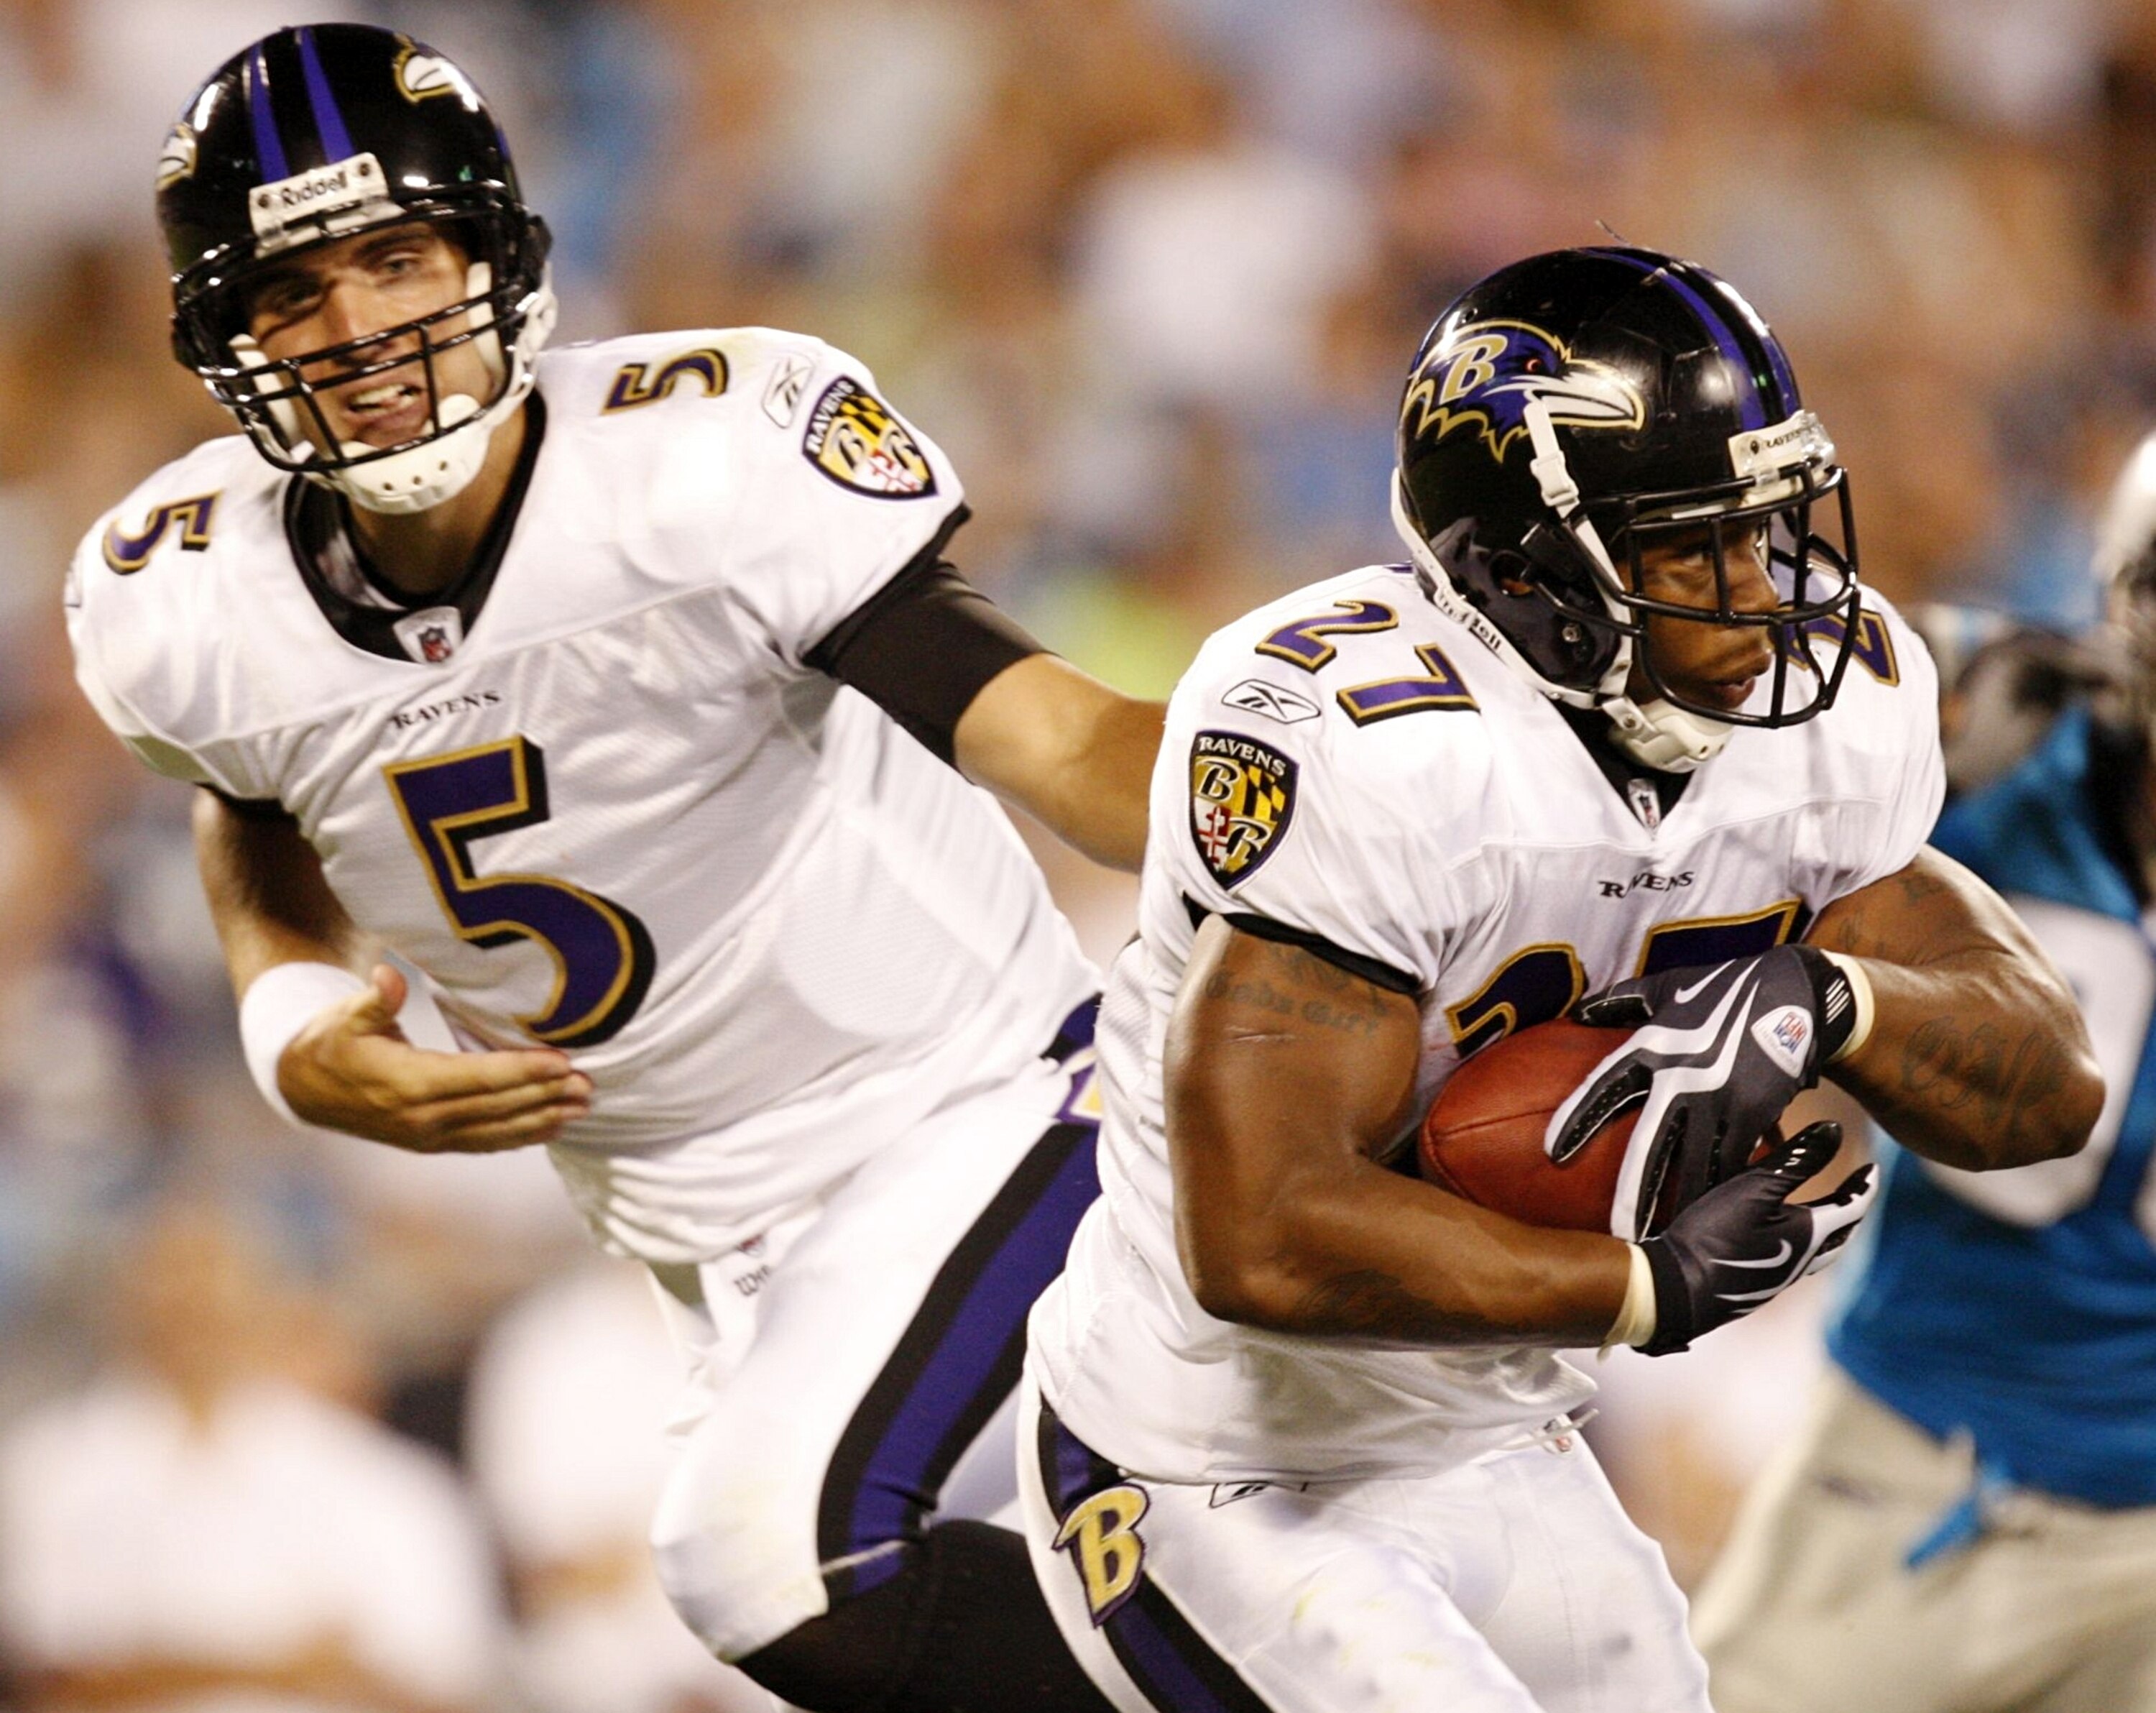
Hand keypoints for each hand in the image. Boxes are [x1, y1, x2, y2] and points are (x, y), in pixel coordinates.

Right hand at [278, 963, 592, 1151]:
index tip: (562, 1062)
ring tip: (584, 1107)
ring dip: (543, 1119)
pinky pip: (485, 1142)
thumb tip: (389, 976)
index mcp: (408, 1084)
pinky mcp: (433, 1143)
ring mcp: (429, 1136)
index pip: (477, 1078)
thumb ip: (374, 999)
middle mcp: (423, 1117)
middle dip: (546, 1097)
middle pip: (497, 1107)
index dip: (522, 1071)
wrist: (302, 1089)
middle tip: (590, 1086)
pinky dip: (521, 1136)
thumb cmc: (331, 1042)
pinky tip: (552, 1127)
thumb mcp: (344, 1016)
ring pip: (497, 1131)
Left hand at [1548, 945, 1859, 1240]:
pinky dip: (1722, 1189)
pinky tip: (1711, 1217)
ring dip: (1681, 1205)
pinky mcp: (1756, 1113)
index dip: (1579, 1119)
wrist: (1797, 993)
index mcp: (1652, 1046)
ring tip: (1663, 1240)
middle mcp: (1682, 1078)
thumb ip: (1620, 1001)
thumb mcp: (1667, 986)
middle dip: (1633, 1192)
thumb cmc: (1724, 987)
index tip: (1553, 1152)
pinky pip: (1735, 1161)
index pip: (1605, 1087)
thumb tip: (1579, 1012)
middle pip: (1650, 1145)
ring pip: (1697, 1165)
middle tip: (1615, 1231)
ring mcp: (1722, 1100)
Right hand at [1636, 1122, 1873, 1355]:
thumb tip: (1835, 1130)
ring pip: (1817, 1254)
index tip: (1873, 1168)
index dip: (1863, 1185)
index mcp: (1809, 1234)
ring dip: (1828, 1233)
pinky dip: (1800, 1245)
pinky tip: (1781, 1242)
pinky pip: (1792, 1263)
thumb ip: (1796, 1159)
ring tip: (1823, 1218)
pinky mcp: (1755, 1287)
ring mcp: (1778, 1278)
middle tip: (1853, 1194)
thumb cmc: (1718, 1233)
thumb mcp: (1755, 1186)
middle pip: (1839, 1236)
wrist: (1678, 1289)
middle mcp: (1801, 1260)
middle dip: (1850, 1212)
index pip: (1850, 1206)